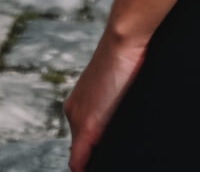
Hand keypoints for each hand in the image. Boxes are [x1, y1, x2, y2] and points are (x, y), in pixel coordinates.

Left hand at [65, 22, 147, 169]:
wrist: (123, 40)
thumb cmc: (126, 57)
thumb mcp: (115, 83)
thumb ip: (108, 104)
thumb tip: (112, 117)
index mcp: (78, 102)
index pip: (79, 138)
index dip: (90, 151)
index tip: (101, 153)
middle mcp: (72, 111)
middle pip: (78, 149)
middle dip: (92, 156)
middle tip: (107, 157)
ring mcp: (77, 118)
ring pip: (79, 155)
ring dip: (93, 159)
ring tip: (108, 158)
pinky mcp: (88, 125)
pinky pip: (79, 160)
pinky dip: (86, 168)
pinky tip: (95, 167)